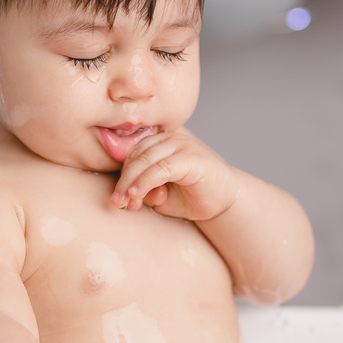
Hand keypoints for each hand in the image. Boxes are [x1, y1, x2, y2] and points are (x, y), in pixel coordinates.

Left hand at [110, 128, 236, 220]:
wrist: (224, 202)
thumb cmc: (190, 197)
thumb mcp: (159, 195)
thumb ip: (142, 191)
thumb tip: (125, 195)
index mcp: (161, 142)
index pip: (132, 154)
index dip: (122, 176)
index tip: (118, 200)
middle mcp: (171, 139)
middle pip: (136, 155)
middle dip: (124, 181)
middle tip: (117, 202)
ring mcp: (182, 146)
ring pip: (146, 159)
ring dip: (131, 182)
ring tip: (126, 201)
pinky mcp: (191, 158)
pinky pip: (161, 168)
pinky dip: (145, 181)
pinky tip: (137, 194)